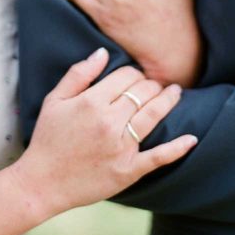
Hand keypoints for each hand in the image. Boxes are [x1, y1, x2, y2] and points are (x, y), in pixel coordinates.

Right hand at [13, 48, 196, 217]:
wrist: (42, 183)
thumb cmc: (47, 139)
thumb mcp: (54, 100)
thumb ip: (79, 74)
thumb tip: (103, 52)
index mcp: (91, 102)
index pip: (126, 76)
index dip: (134, 73)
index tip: (134, 77)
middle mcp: (109, 122)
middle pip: (143, 92)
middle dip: (152, 84)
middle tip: (155, 84)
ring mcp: (121, 147)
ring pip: (154, 115)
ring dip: (169, 100)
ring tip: (176, 92)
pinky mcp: (128, 171)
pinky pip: (159, 157)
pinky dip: (178, 148)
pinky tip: (192, 138)